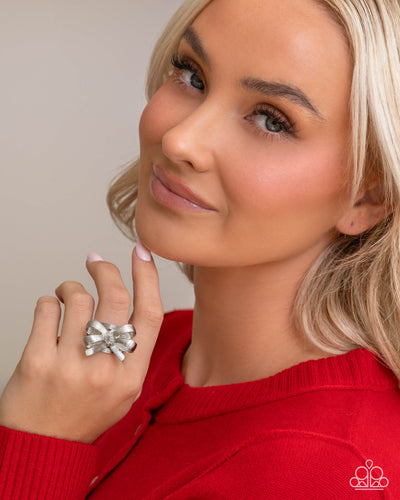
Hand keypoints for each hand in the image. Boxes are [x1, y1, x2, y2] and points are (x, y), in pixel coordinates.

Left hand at [0, 244, 162, 443]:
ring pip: (78, 298)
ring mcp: (70, 365)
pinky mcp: (37, 361)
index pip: (150, 314)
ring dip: (71, 287)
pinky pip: (47, 308)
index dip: (148, 277)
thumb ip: (133, 353)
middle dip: (105, 270)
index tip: (141, 253)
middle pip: (115, 298)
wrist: (42, 447)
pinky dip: (48, 302)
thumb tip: (133, 302)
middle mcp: (104, 369)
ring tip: (66, 295)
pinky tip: (50, 312)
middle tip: (95, 261)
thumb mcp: (124, 391)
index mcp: (131, 376)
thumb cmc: (84, 415)